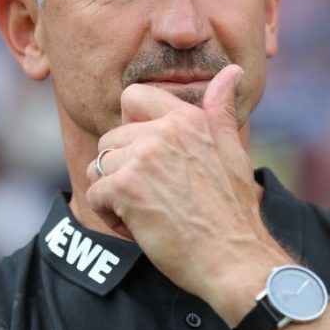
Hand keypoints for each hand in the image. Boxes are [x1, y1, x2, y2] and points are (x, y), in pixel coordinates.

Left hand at [85, 64, 290, 320]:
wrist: (234, 258)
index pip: (133, 97)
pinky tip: (139, 226)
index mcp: (187, 118)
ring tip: (146, 211)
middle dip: (122, 170)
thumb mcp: (232, 150)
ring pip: (99, 167)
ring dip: (114, 194)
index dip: (130, 126)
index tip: (147, 156)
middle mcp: (163, 131)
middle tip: (154, 196)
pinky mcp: (126, 187)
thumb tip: (232, 70)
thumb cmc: (233, 211)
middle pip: (110, 139)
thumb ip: (221, 109)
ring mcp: (143, 157)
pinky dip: (110, 216)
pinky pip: (95, 195)